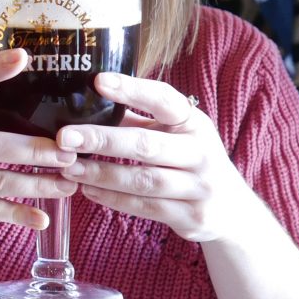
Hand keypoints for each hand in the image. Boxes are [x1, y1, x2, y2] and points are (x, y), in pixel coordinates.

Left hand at [55, 73, 261, 241]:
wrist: (234, 211)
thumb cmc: (192, 161)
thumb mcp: (176, 135)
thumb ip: (138, 121)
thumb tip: (88, 102)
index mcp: (195, 123)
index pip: (164, 100)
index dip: (132, 89)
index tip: (98, 81)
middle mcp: (201, 152)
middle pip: (146, 145)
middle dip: (102, 139)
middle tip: (65, 137)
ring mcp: (198, 187)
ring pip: (142, 180)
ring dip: (100, 174)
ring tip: (68, 167)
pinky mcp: (191, 217)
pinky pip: (144, 207)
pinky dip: (112, 198)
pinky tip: (87, 189)